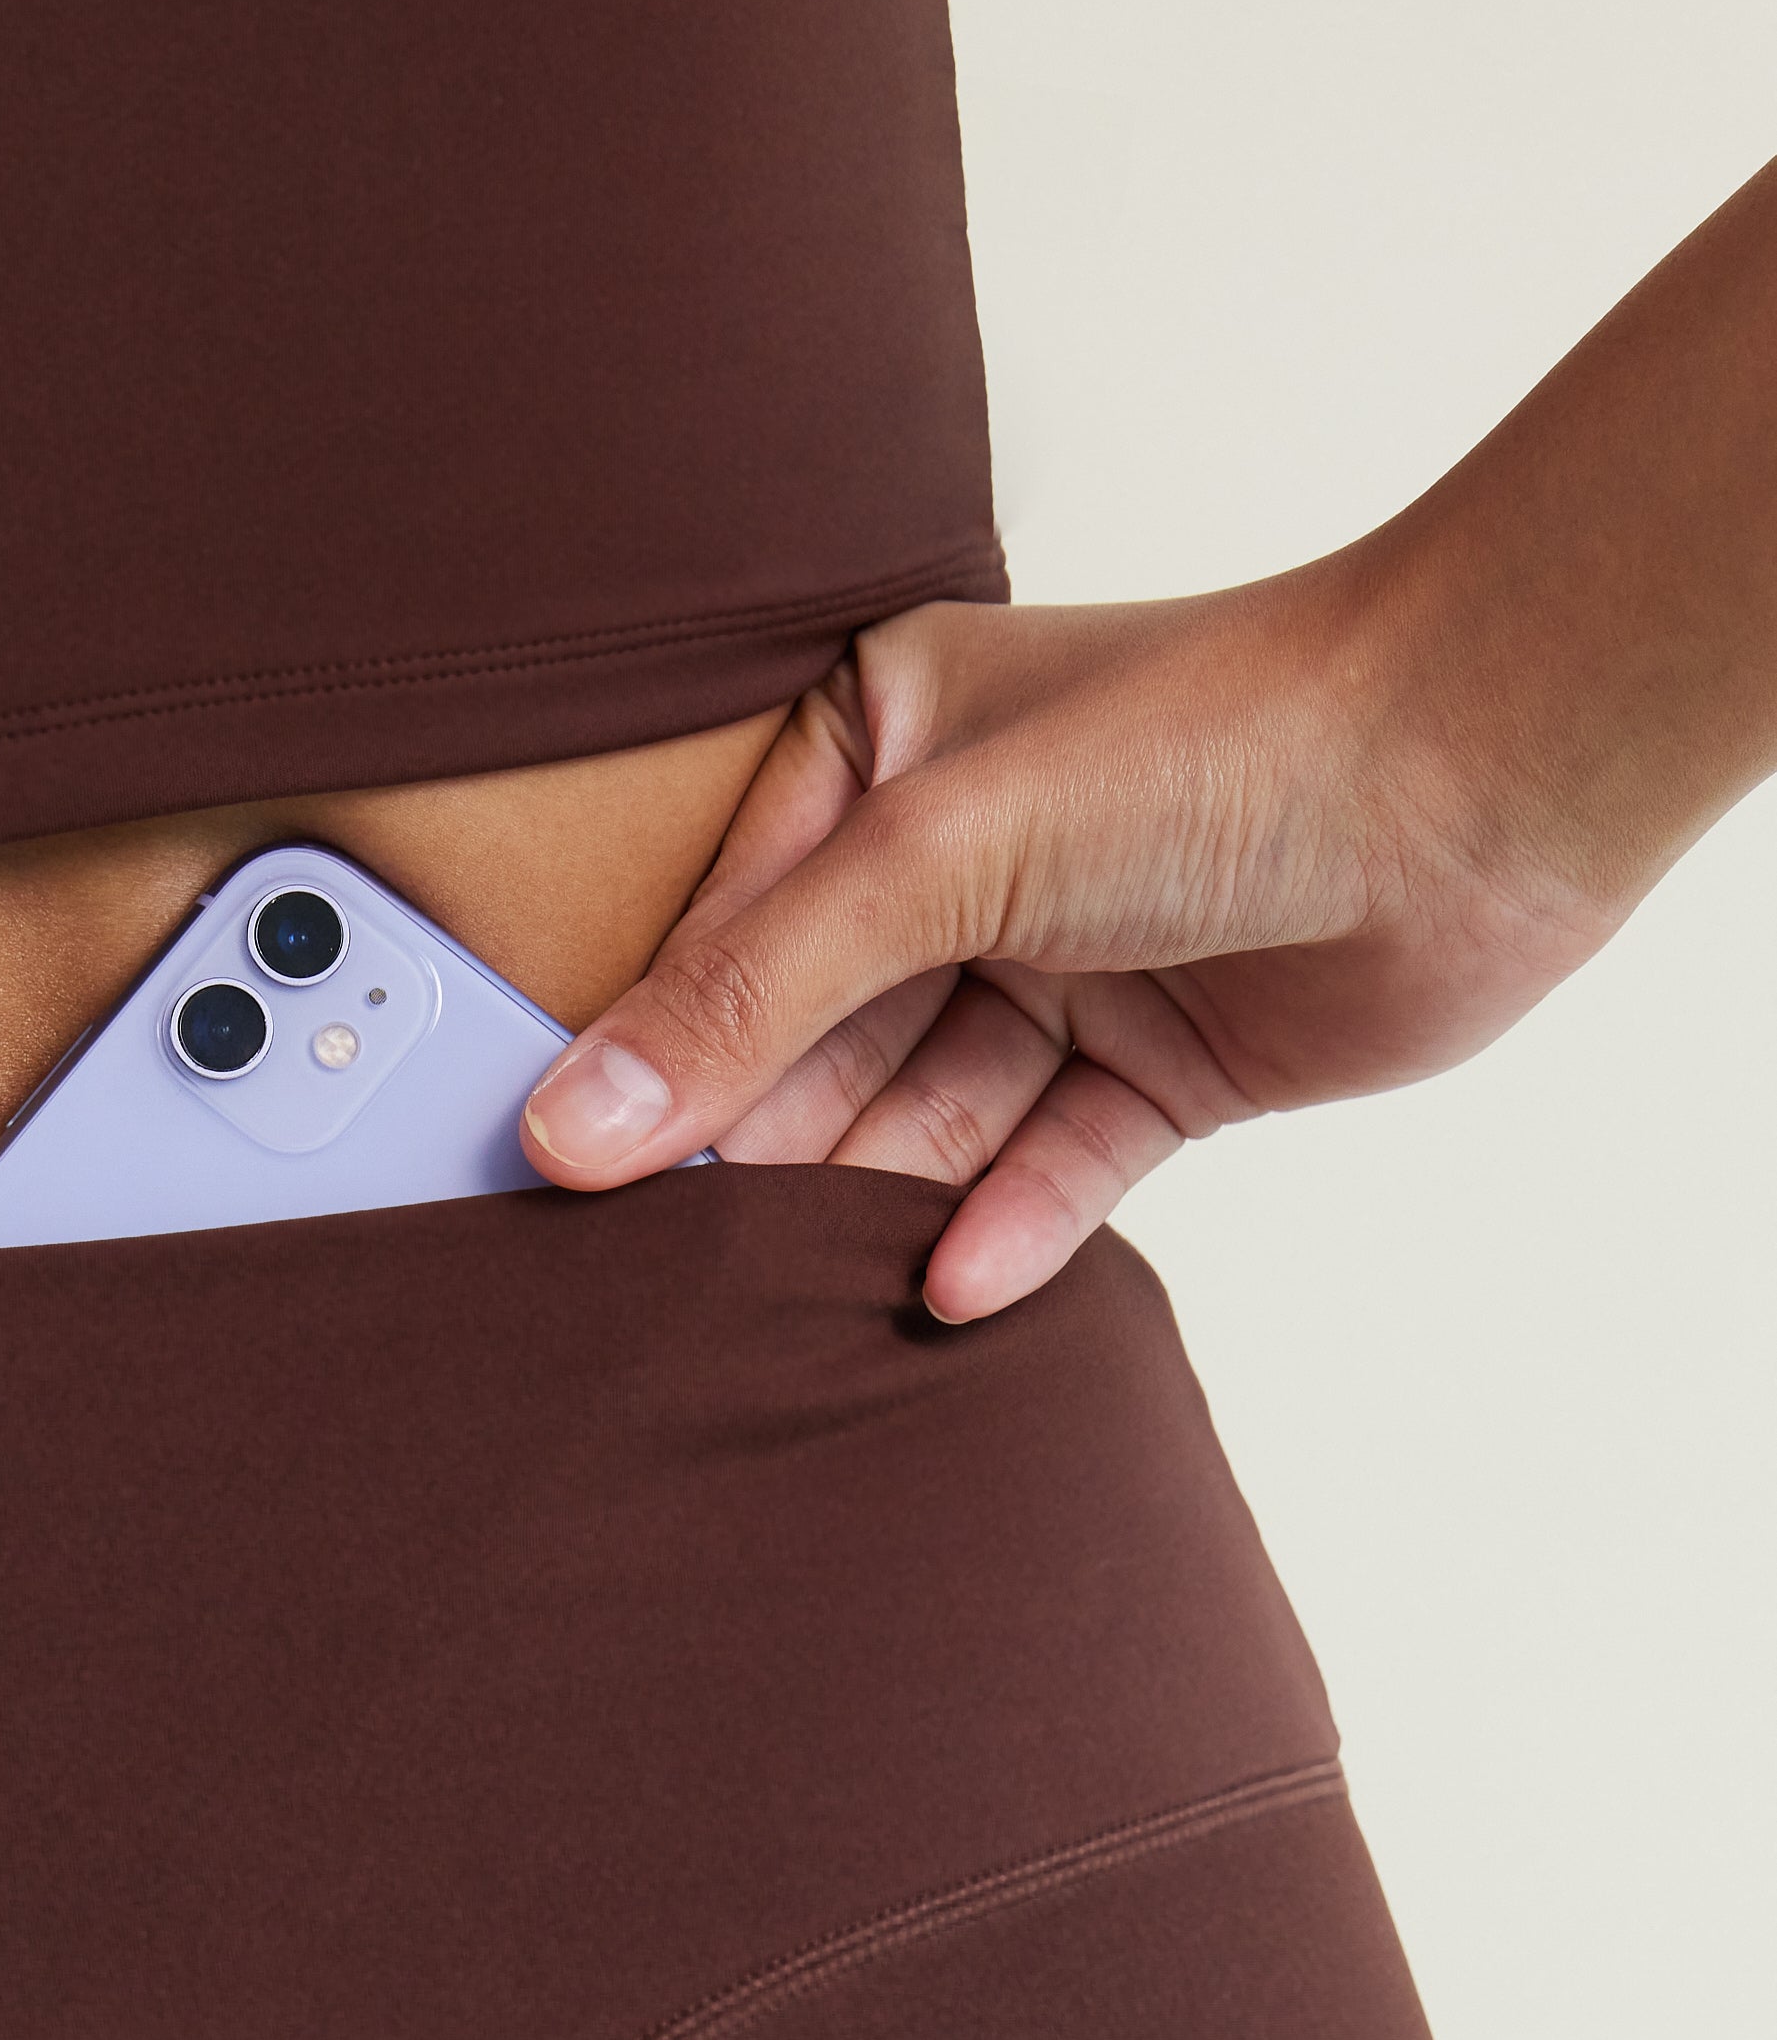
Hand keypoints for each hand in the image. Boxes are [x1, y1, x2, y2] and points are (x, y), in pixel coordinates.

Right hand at [518, 562, 1621, 1320]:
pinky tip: (954, 1285)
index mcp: (881, 748)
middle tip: (660, 1267)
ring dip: (873, 1202)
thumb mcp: (940, 856)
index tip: (558, 1174)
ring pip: (924, 1118)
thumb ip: (754, 998)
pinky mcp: (1154, 1066)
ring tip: (785, 1296)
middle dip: (761, 1149)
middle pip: (814, 1040)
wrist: (1481, 779)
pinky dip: (1005, 1229)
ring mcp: (1059, 964)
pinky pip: (1045, 1170)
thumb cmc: (1220, 743)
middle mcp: (960, 858)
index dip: (651, 1054)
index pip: (724, 927)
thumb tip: (581, 1122)